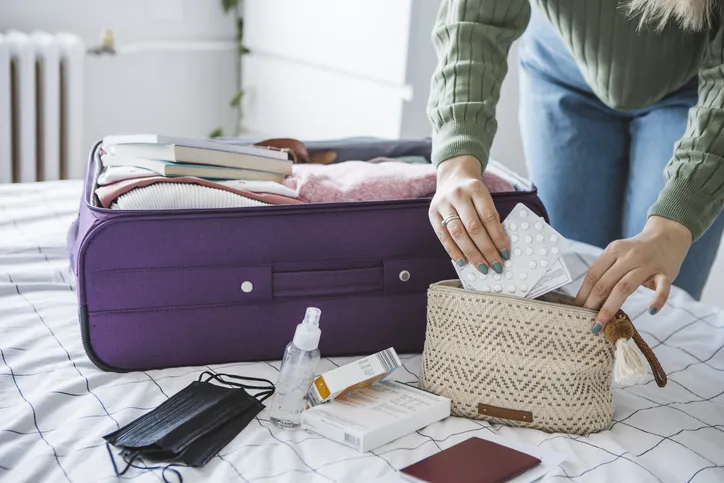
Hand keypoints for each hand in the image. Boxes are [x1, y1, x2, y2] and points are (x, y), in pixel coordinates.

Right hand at [428, 155, 509, 273]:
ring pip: (458, 233)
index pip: (489, 217)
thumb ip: (490, 217)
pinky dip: (453, 251)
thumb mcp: (484, 197)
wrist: (452, 177)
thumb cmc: (472, 192)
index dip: (498, 237)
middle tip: (495, 265)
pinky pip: (443, 236)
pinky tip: (462, 261)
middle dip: (486, 249)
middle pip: (473, 227)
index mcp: (475, 189)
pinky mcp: (432, 213)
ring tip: (481, 266)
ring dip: (471, 253)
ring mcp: (443, 204)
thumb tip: (498, 246)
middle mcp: (458, 195)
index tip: (505, 253)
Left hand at [575, 216, 692, 333]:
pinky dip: (658, 299)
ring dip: (611, 307)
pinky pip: (663, 287)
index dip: (583, 293)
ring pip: (625, 287)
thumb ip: (607, 272)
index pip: (593, 275)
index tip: (577, 309)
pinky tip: (651, 311)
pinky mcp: (666, 272)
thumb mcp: (618, 255)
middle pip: (606, 283)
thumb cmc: (637, 251)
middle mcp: (628, 256)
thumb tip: (588, 299)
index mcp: (613, 251)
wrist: (667, 235)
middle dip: (593, 305)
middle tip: (587, 322)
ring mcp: (647, 264)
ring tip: (602, 324)